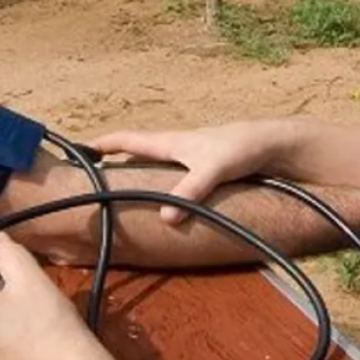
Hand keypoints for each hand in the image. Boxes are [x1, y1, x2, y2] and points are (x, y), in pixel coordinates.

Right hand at [90, 120, 292, 224]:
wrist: (276, 144)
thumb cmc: (242, 149)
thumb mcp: (214, 169)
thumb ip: (190, 191)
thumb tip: (166, 219)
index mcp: (173, 142)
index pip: (130, 140)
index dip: (105, 143)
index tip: (82, 148)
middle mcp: (179, 147)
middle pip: (141, 152)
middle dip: (118, 160)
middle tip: (96, 174)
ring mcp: (194, 157)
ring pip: (159, 165)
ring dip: (141, 174)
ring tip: (125, 192)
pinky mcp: (208, 169)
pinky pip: (177, 177)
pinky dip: (165, 185)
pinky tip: (168, 202)